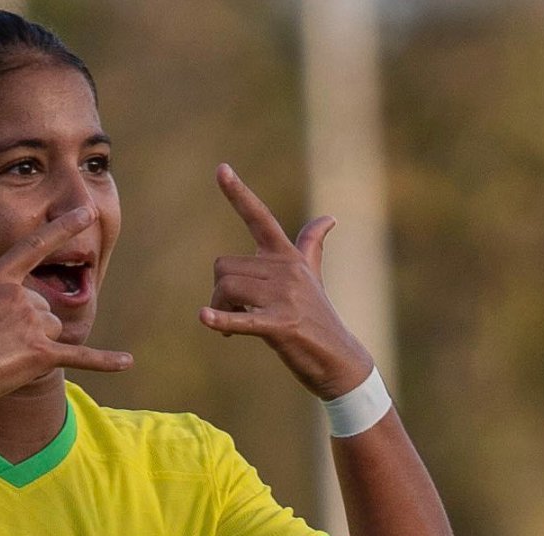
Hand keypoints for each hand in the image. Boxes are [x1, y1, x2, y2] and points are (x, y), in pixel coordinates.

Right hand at [0, 207, 131, 407]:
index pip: (36, 245)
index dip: (63, 227)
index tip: (87, 212)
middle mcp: (20, 296)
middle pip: (41, 304)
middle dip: (23, 323)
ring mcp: (33, 326)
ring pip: (51, 328)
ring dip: (35, 342)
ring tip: (1, 355)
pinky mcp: (41, 355)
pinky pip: (80, 356)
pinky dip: (104, 361)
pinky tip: (127, 362)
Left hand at [199, 164, 371, 399]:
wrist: (339, 359)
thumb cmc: (318, 317)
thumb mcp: (313, 276)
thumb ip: (312, 245)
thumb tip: (329, 218)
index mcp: (287, 256)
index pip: (259, 217)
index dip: (238, 194)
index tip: (221, 168)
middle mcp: (285, 270)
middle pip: (223, 268)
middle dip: (219, 293)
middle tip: (237, 313)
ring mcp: (284, 296)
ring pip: (224, 290)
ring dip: (220, 311)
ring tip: (237, 327)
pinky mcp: (281, 324)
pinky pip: (241, 318)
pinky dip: (221, 320)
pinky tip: (205, 318)